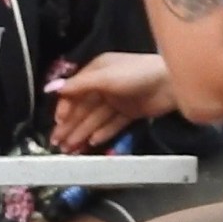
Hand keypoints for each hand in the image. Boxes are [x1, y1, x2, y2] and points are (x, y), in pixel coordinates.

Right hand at [46, 53, 177, 152]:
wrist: (172, 83)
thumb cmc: (136, 74)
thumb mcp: (105, 78)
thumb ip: (78, 86)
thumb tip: (50, 89)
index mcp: (96, 71)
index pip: (75, 92)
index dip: (65, 108)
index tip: (58, 123)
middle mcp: (104, 85)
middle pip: (84, 108)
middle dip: (70, 125)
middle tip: (57, 143)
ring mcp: (118, 100)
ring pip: (96, 118)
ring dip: (82, 132)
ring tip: (70, 149)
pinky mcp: (130, 113)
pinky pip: (112, 124)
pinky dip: (102, 133)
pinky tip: (92, 142)